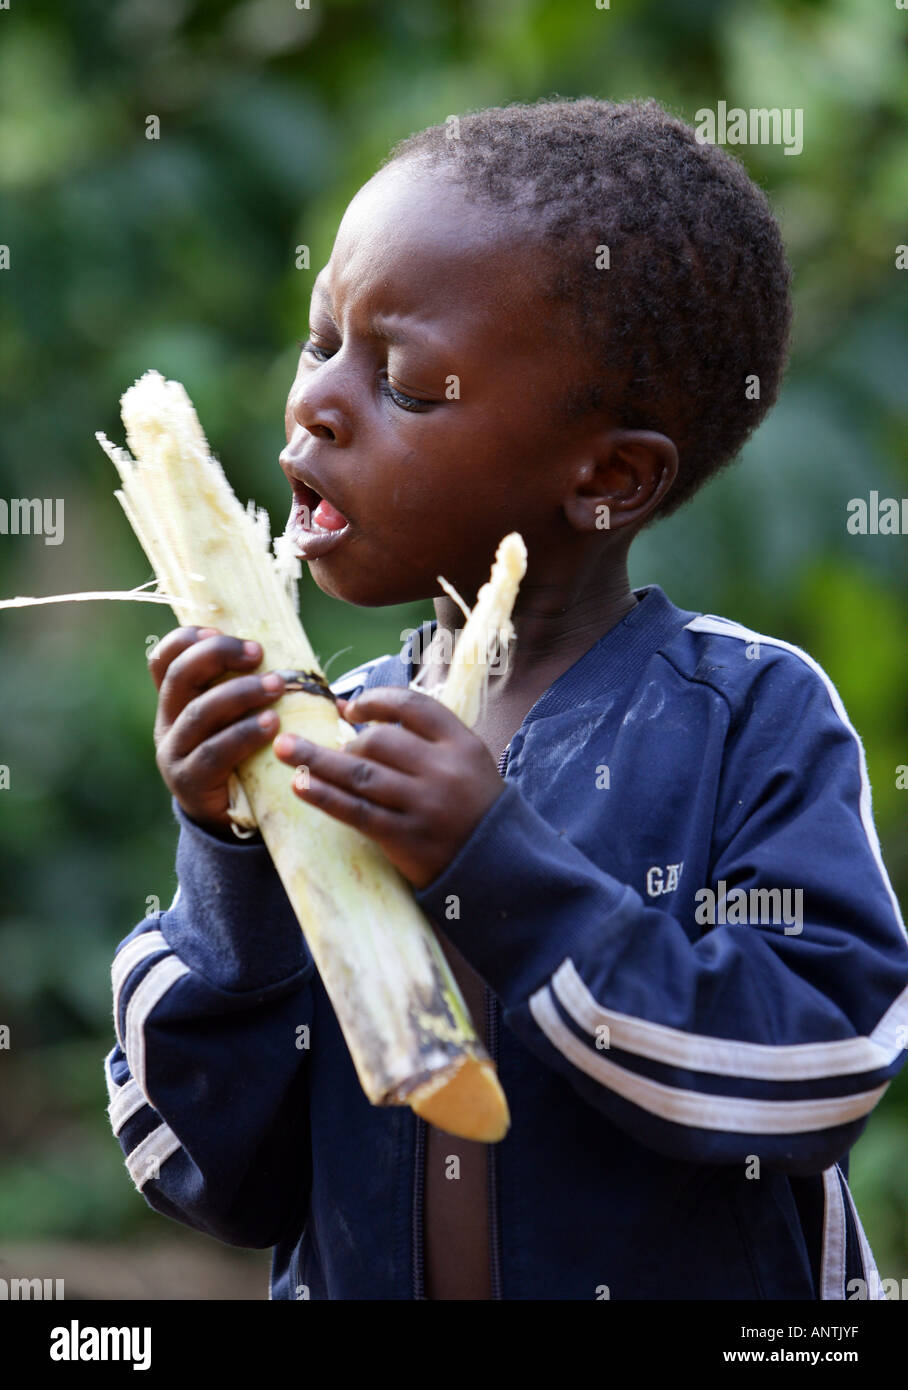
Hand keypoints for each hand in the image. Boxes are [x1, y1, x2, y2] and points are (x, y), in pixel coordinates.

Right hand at [149, 626, 285, 836]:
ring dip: (240, 693)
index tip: (219, 630)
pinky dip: (245, 734)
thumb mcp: (236, 716)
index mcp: (175, 701)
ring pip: (199, 713)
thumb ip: (242, 685)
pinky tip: (272, 724)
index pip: (163, 661)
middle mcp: (167, 723)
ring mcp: (174, 753)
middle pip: (180, 677)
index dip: (186, 640)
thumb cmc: (244, 754)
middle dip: (218, 655)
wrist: (231, 817)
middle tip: (258, 652)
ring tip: (277, 686)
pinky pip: (215, 752)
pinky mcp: (190, 782)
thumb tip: (281, 645)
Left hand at [273, 687, 505, 888]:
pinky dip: (325, 796)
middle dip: (345, 741)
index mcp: (462, 744)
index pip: (412, 707)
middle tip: (322, 745)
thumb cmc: (474, 807)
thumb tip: (348, 711)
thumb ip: (421, 737)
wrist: (502, 867)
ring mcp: (424, 805)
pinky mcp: (406, 838)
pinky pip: (357, 812)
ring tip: (283, 749)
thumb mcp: (465, 762)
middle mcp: (443, 771)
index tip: (350, 706)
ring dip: (316, 760)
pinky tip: (300, 784)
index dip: (375, 701)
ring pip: (360, 773)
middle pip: (381, 740)